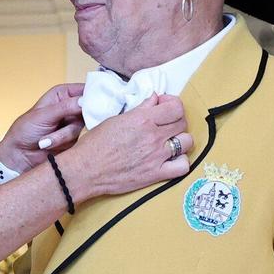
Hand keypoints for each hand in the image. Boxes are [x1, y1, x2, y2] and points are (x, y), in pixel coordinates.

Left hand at [0, 83, 85, 175]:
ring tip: (45, 140)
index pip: (85, 89)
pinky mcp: (76, 139)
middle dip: (76, 120)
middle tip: (63, 124)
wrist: (19, 155)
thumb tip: (84, 101)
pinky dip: (64, 143)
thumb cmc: (25, 131)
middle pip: (90, 109)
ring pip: (83, 127)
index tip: (89, 106)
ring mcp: (75, 124)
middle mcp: (71, 107)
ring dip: (63, 135)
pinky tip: (50, 144)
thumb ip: (65, 107)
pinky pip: (79, 140)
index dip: (93, 96)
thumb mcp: (43, 116)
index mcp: (63, 94)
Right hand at [54, 94, 191, 199]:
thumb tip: (154, 99)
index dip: (172, 104)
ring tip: (169, 141)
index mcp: (143, 119)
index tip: (163, 106)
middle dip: (176, 120)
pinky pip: (183, 166)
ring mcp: (157, 156)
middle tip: (165, 123)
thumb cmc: (95, 144)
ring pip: (187, 142)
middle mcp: (153, 136)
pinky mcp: (156, 174)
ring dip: (180, 140)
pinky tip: (171, 159)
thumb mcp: (116, 119)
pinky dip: (180, 162)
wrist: (86, 170)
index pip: (176, 107)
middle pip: (182, 122)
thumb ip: (139, 109)